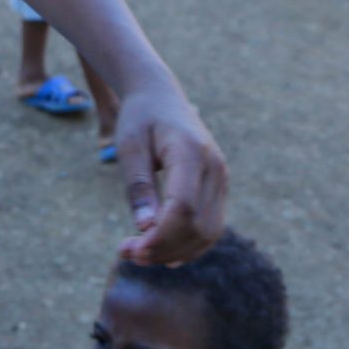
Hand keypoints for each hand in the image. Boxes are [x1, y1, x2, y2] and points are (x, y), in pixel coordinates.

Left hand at [111, 85, 228, 265]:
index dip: (159, 237)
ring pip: (209, 231)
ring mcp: (221, 177)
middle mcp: (214, 166)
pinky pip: (211, 226)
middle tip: (127, 253)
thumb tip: (145, 228)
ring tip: (140, 254)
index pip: (182, 208)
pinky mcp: (219, 186)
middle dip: (163, 248)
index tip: (131, 249)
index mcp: (191, 152)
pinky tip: (162, 252)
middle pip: (198, 225)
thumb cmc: (140, 117)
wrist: (161, 94)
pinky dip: (189, 244)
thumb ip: (138, 186)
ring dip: (175, 251)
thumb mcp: (129, 147)